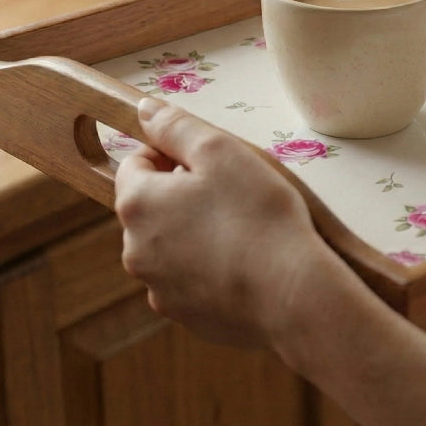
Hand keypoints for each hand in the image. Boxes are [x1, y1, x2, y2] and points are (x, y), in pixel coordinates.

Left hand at [115, 97, 322, 349]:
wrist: (290, 293)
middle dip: (184, 194)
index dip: (171, 154)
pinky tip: (247, 262)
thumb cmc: (258, 214)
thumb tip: (145, 110)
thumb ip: (176, 126)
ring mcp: (159, 288)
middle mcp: (135, 250)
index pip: (135, 163)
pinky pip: (191, 280)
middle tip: (233, 191)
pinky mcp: (186, 315)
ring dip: (196, 231)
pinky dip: (211, 268)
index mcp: (138, 205)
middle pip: (153, 206)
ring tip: (245, 228)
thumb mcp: (221, 150)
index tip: (210, 161)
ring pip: (172, 244)